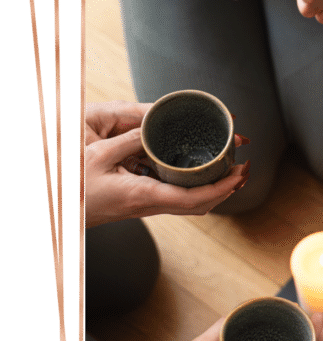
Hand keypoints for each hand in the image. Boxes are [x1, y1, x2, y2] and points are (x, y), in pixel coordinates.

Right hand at [84, 100, 249, 226]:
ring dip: (215, 191)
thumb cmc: (74, 184)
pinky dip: (199, 191)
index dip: (222, 188)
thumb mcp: (99, 156)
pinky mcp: (142, 204)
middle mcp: (150, 205)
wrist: (59, 211)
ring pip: (191, 206)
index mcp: (144, 195)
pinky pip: (179, 201)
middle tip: (245, 168)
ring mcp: (147, 207)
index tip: (240, 173)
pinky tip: (202, 175)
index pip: (194, 198)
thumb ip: (130, 141)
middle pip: (200, 205)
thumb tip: (157, 130)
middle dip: (226, 189)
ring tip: (231, 171)